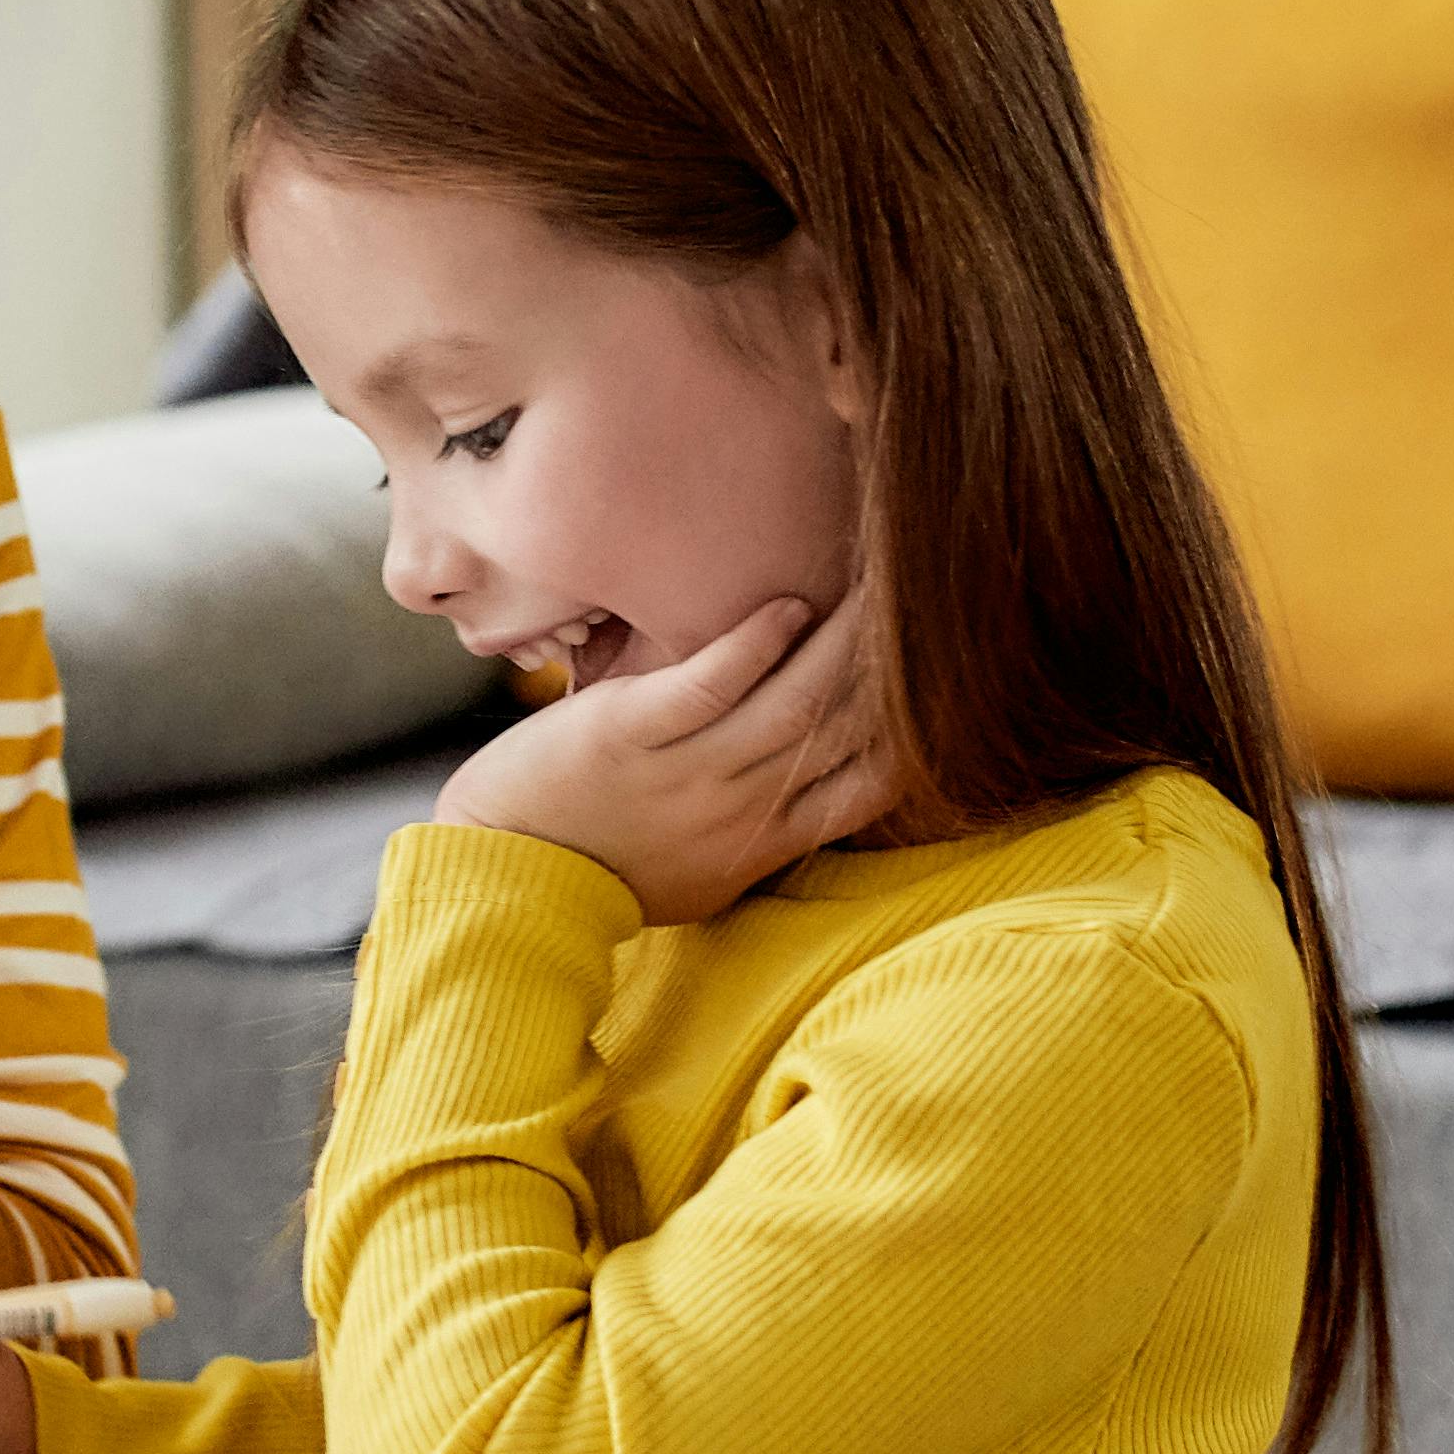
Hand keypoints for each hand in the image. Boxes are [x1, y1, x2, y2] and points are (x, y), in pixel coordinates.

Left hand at [433, 586, 907, 927]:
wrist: (503, 875)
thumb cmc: (606, 867)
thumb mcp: (707, 871)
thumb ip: (767, 827)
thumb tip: (820, 785)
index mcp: (766, 842)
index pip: (874, 784)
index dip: (920, 727)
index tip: (949, 672)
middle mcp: (742, 809)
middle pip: (848, 730)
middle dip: (899, 664)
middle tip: (934, 596)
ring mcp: (688, 772)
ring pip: (793, 703)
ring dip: (843, 638)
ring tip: (879, 578)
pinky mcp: (630, 734)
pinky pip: (708, 686)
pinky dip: (753, 644)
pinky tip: (787, 604)